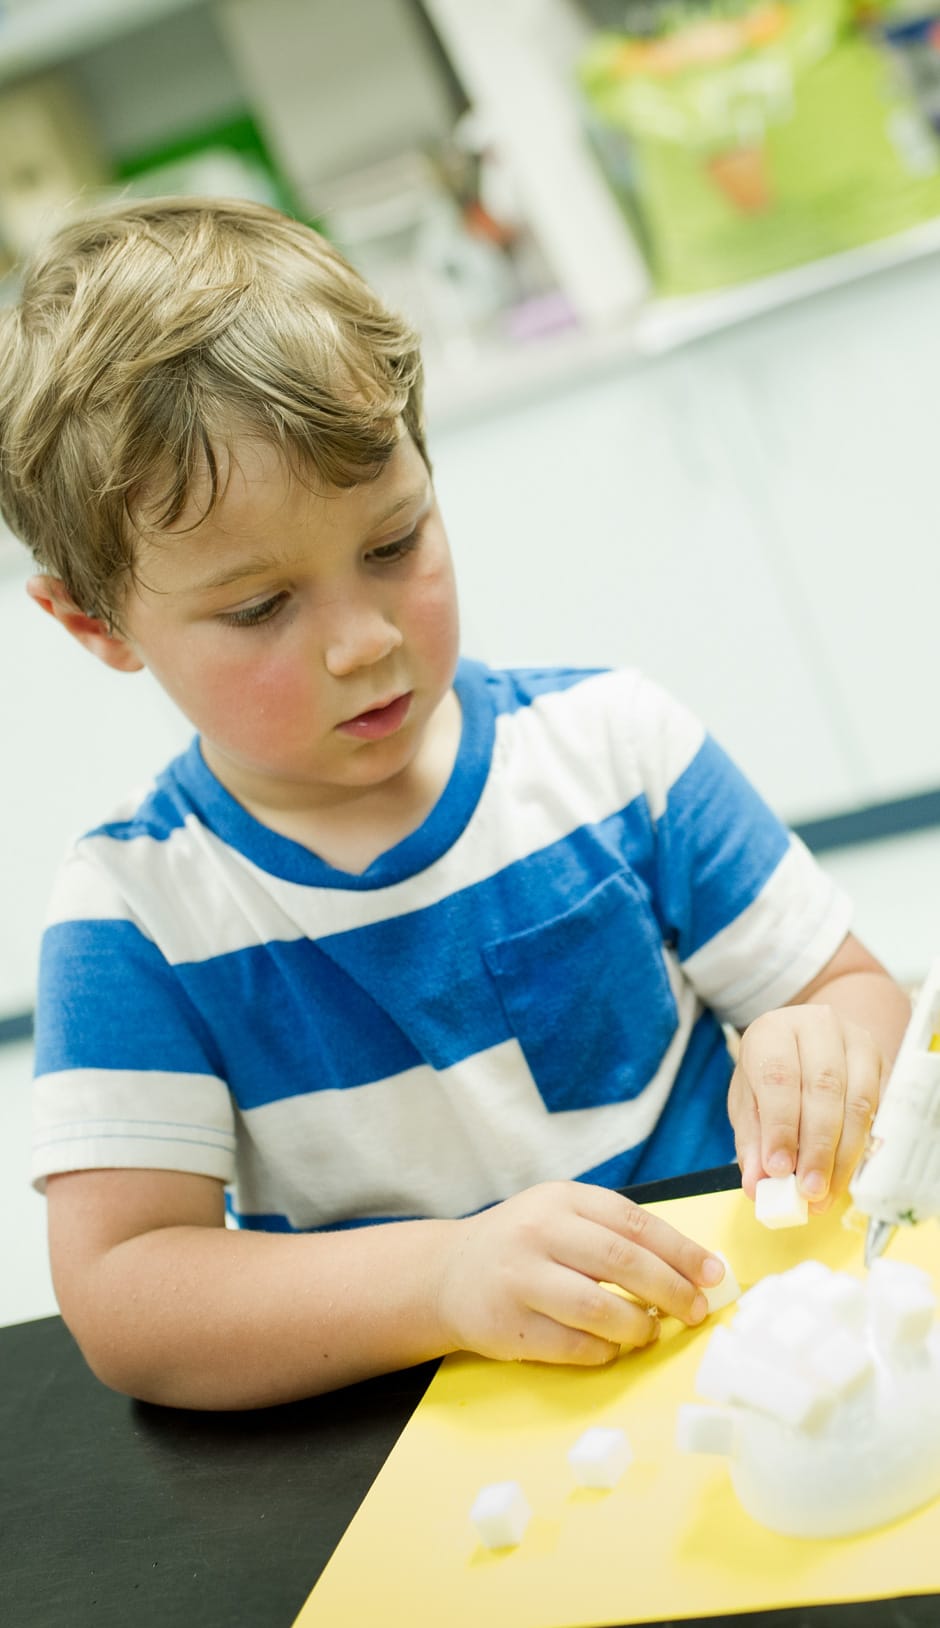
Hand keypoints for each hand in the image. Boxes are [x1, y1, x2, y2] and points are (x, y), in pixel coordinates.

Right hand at [434, 1180, 725, 1366]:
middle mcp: (539, 1233)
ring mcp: (520, 1279)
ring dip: (638, 1326)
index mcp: (561, 1200)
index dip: (680, 1251)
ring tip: (649, 1332)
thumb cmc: (523, 1245)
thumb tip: (690, 1267)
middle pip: (622, 1263)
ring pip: (598, 1309)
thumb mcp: (561, 1215)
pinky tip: (612, 1347)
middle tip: (695, 1311)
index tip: (713, 1274)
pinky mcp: (508, 1326)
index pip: (634, 1223)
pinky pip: (573, 1346)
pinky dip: (604, 1351)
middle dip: (670, 1290)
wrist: (448, 1273)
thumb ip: (614, 1233)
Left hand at [728, 1004, 887, 1210]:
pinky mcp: (881, 1061)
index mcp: (773, 1030)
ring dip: (843, 1155)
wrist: (806, 1041)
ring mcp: (855, 1041)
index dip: (780, 1126)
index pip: (779, 1076)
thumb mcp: (748, 1101)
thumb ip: (752, 1141)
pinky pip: (878, 1109)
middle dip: (817, 1148)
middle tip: (809, 1190)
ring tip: (826, 1193)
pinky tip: (845, 1174)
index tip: (778, 1169)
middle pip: (823, 1088)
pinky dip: (862, 1148)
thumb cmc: (771, 1072)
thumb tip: (756, 1185)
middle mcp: (817, 1027)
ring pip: (857, 1101)